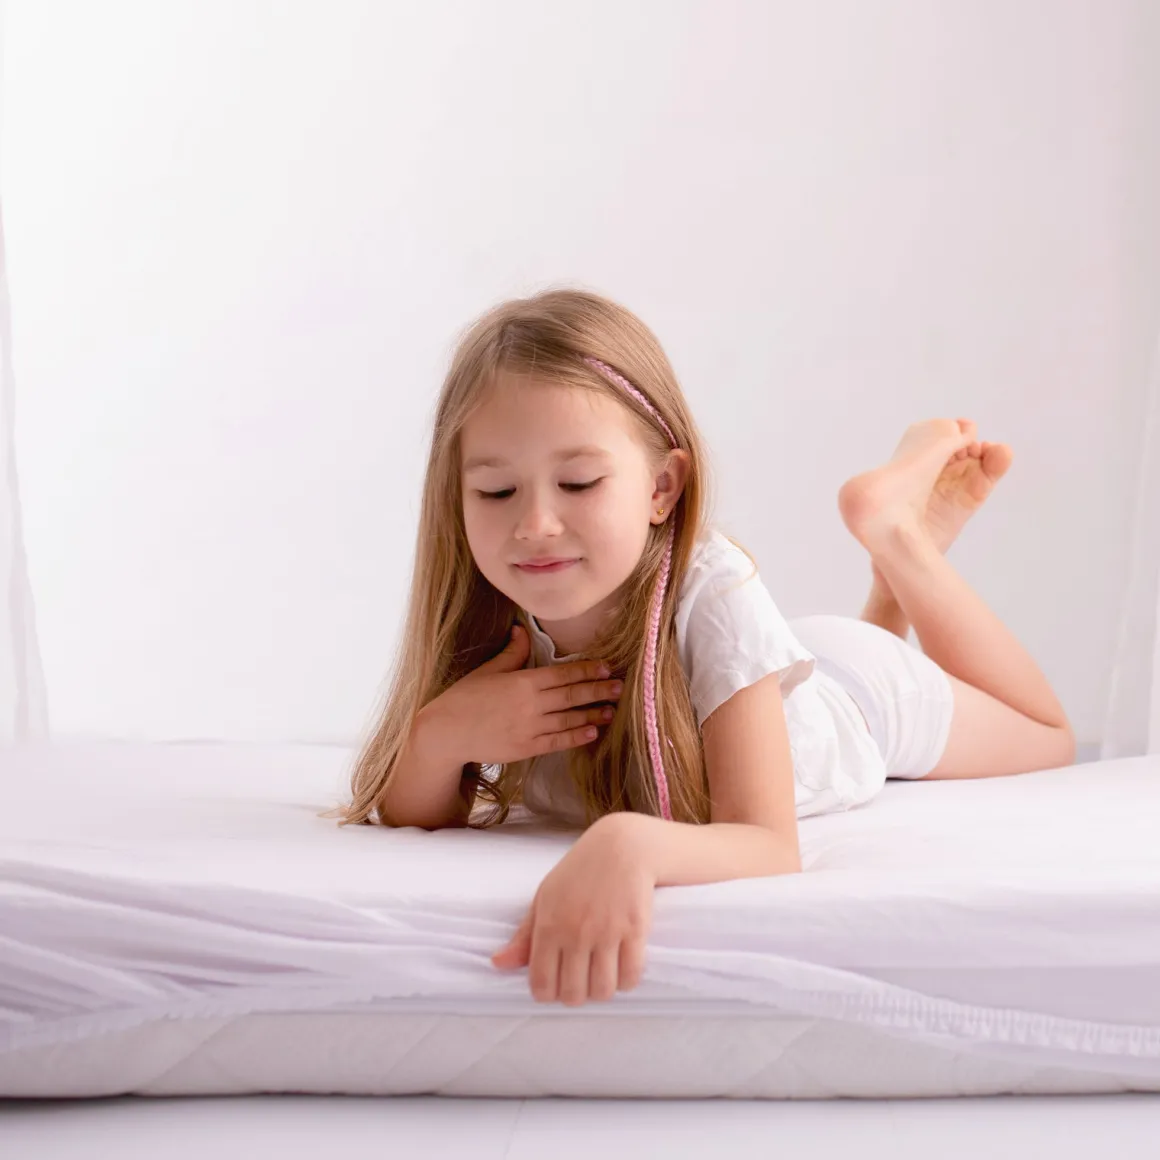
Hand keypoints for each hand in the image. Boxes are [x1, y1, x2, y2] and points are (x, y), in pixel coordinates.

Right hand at [421, 624, 622, 766]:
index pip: (563, 674)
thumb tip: (522, 628)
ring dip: (593, 714)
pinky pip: (557, 741)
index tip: (606, 667)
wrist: (446, 732)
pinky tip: (592, 732)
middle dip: (598, 691)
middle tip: (620, 687)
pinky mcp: (525, 748)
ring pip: (569, 720)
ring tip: (612, 710)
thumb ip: (512, 651)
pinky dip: (576, 737)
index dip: (587, 670)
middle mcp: (530, 705)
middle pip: (572, 696)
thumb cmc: (464, 698)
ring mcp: (529, 728)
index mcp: (522, 681)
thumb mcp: (488, 669)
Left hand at [491, 814, 655, 1005]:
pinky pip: (630, 976)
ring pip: (603, 990)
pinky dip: (626, 982)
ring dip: (602, 991)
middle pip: (573, 994)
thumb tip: (498, 963)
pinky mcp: (635, 930)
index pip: (542, 984)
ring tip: (601, 977)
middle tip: (580, 982)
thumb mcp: (544, 897)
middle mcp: (576, 932)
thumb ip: (524, 935)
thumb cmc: (579, 872)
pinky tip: (622, 969)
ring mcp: (607, 932)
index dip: (547, 995)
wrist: (622, 846)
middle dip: (575, 996)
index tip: (555, 987)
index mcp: (549, 925)